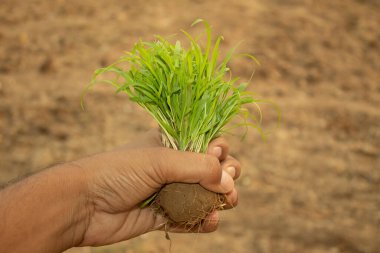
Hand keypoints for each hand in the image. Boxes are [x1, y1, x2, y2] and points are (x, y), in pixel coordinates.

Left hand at [74, 129, 240, 245]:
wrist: (83, 204)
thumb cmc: (119, 171)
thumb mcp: (160, 160)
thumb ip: (197, 167)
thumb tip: (227, 181)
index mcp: (171, 144)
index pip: (205, 142)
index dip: (218, 149)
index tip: (217, 154)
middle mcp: (172, 167)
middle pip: (210, 170)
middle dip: (226, 176)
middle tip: (229, 184)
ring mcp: (168, 192)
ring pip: (203, 196)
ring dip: (219, 200)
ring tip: (226, 204)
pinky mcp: (162, 216)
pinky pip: (190, 219)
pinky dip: (203, 222)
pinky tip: (211, 222)